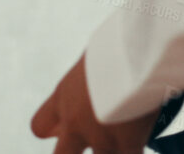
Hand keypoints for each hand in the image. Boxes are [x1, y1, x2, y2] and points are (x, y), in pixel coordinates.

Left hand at [31, 55, 156, 153]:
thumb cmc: (121, 40)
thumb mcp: (95, 56)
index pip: (40, 127)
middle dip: (73, 153)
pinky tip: (142, 140)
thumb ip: (92, 75)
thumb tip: (105, 69)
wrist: (138, 47)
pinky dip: (136, 150)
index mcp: (63, 96)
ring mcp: (100, 136)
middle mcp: (74, 120)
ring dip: (113, 150)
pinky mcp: (128, 143)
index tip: (66, 129)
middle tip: (99, 141)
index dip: (53, 131)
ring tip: (125, 127)